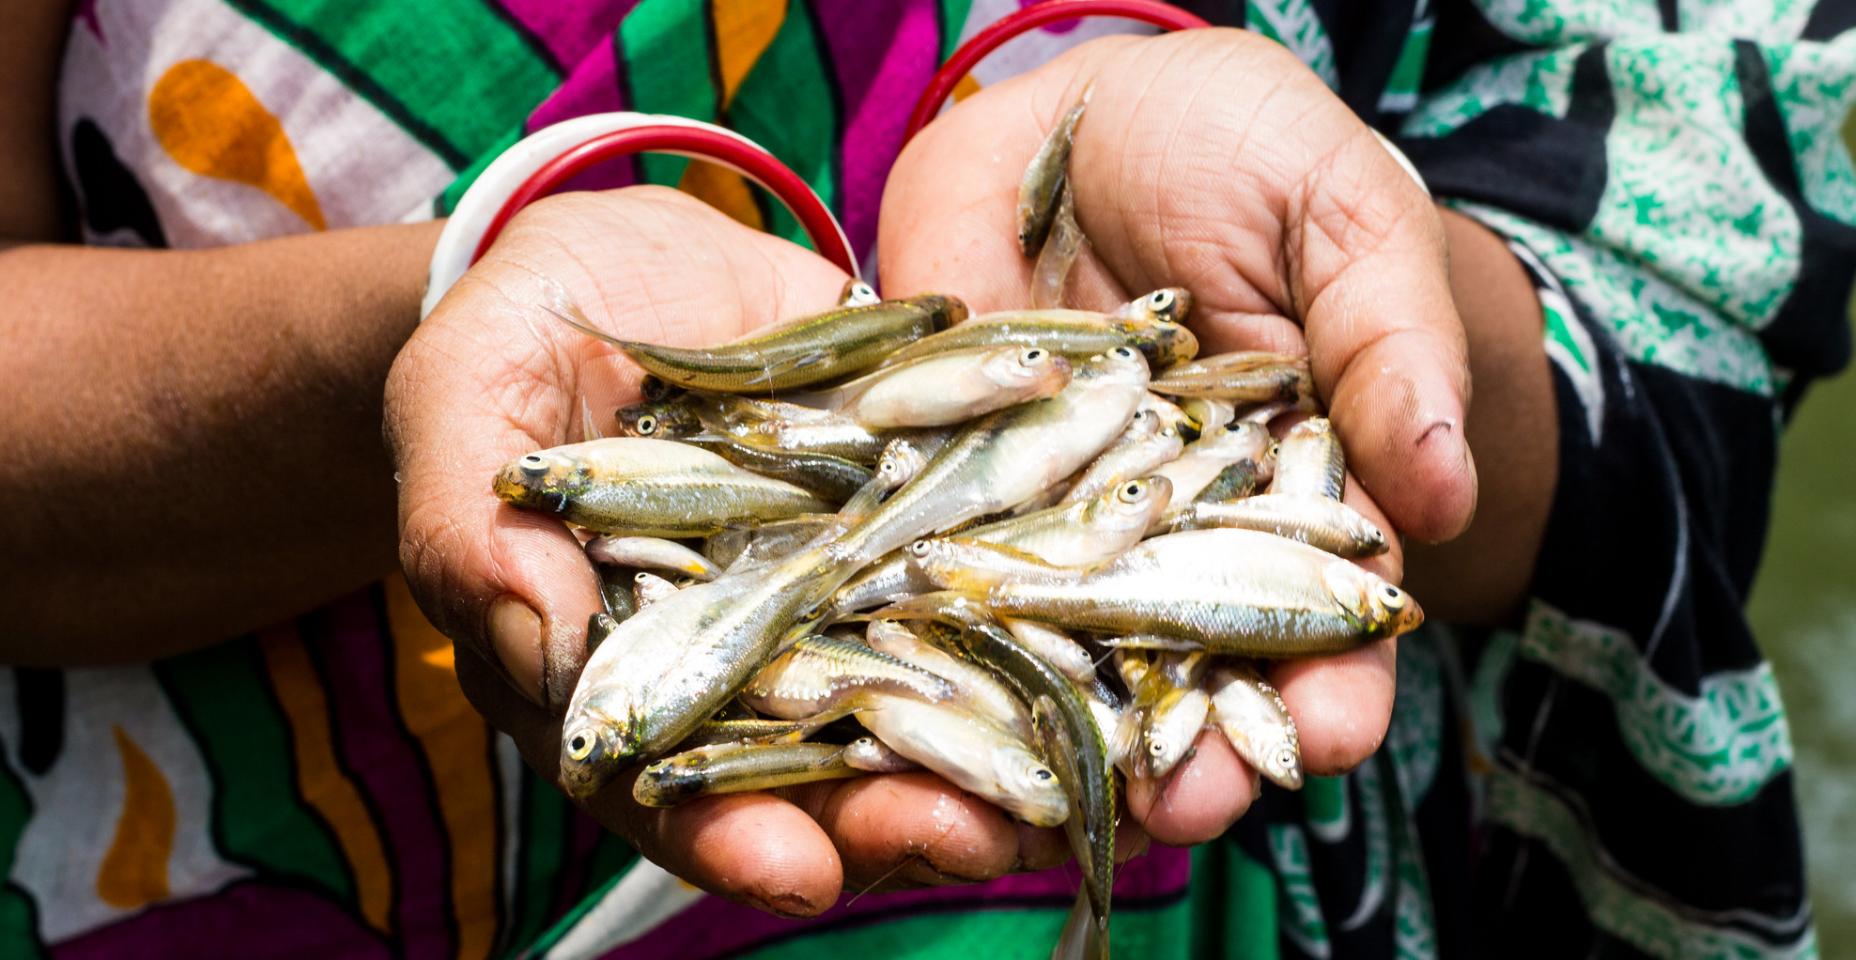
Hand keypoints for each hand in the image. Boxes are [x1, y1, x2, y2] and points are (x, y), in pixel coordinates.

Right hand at [384, 187, 1069, 915]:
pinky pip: (1001, 574)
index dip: (732, 839)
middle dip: (900, 816)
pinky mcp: (926, 514)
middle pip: (827, 772)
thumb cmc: (512, 346)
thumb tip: (540, 642)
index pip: (677, 790)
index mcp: (631, 675)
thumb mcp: (464, 410)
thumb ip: (476, 528)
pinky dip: (1061, 616)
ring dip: (1005, 748)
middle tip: (971, 837)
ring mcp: (850, 593)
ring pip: (932, 699)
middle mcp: (754, 659)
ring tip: (1076, 779)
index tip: (796, 869)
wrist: (624, 270)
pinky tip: (1124, 648)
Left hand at [880, 29, 1476, 841]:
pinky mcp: (944, 481)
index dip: (1333, 676)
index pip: (1319, 606)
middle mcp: (1165, 530)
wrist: (1087, 113)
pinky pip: (935, 565)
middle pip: (1187, 659)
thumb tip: (1445, 489)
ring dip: (1067, 726)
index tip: (1332, 732)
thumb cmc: (1244, 153)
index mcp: (1284, 488)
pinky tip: (933, 698)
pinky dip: (931, 631)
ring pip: (1059, 645)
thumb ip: (1391, 346)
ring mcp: (1051, 514)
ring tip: (1074, 793)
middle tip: (1192, 803)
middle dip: (1196, 743)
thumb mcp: (1341, 217)